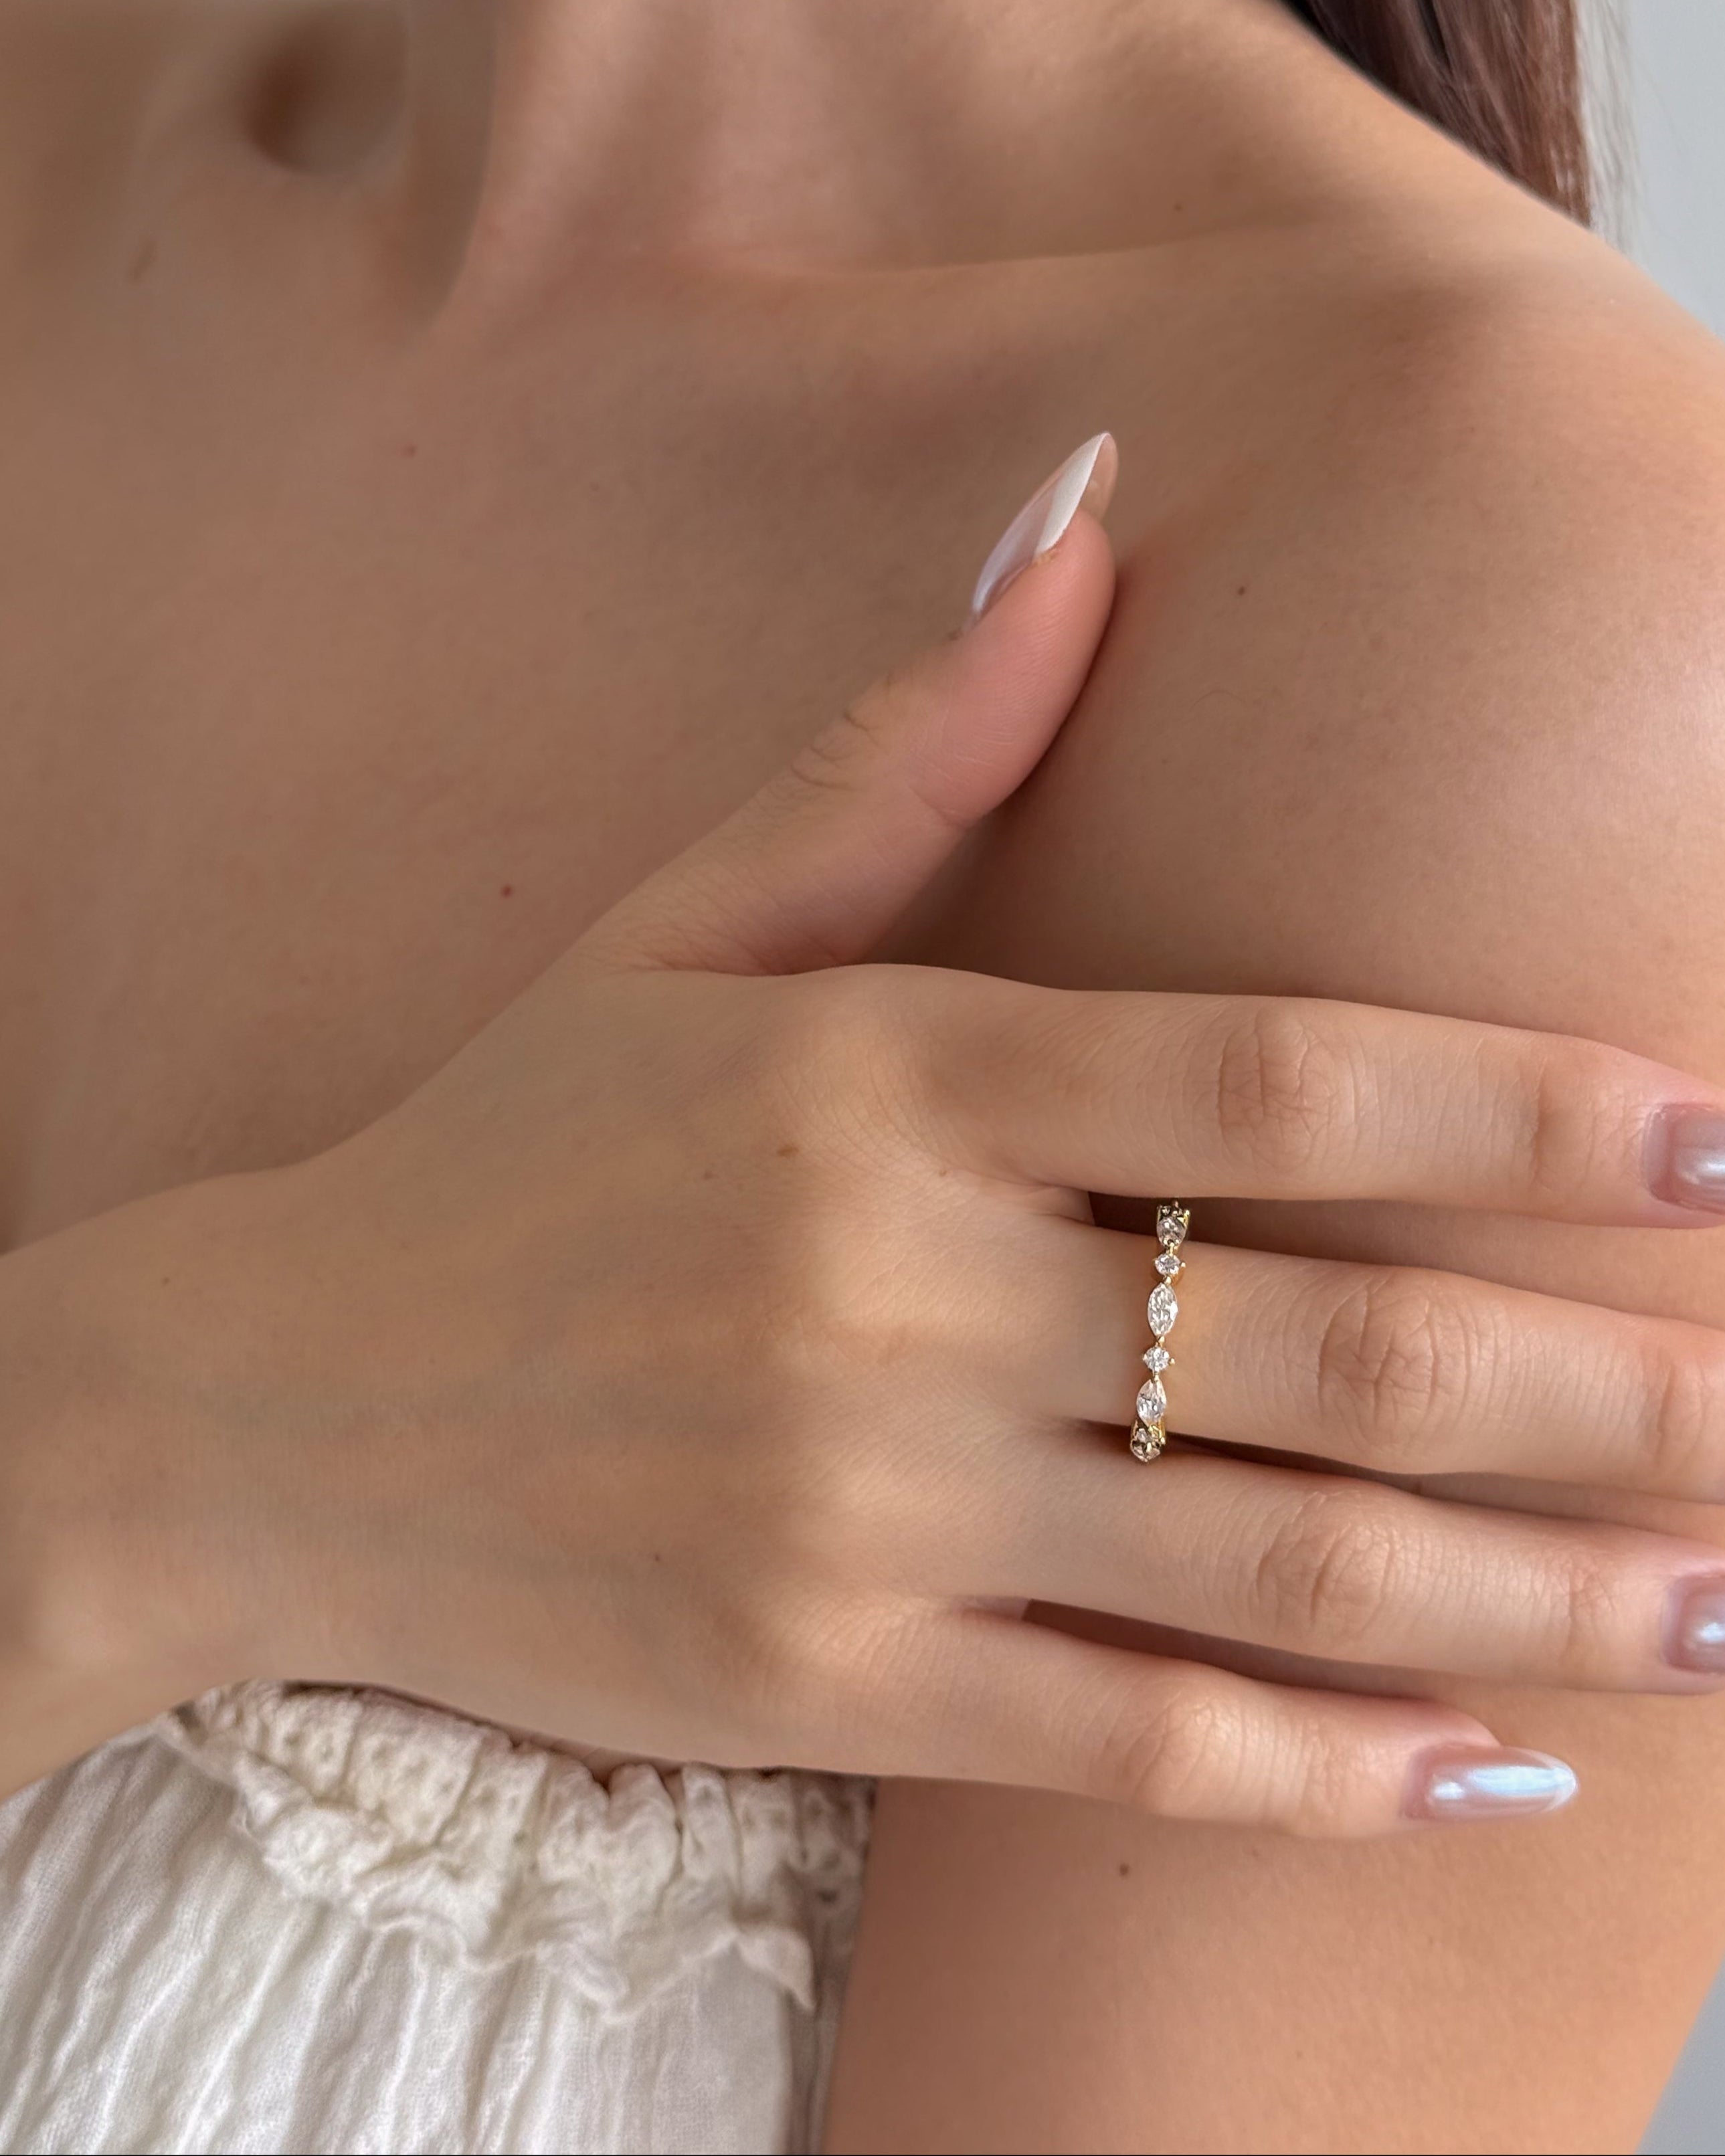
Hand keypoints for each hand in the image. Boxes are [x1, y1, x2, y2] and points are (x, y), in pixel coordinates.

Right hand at [32, 439, 1724, 1835]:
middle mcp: (895, 1299)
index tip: (1711, 1145)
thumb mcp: (680, 930)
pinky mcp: (823, 1686)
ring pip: (1269, 1572)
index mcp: (885, 1081)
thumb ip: (897, 751)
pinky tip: (1484, 1768)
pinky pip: (1128, 1749)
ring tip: (1718, 1614)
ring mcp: (863, 1512)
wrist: (273, 1403)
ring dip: (1530, 1605)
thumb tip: (1084, 521)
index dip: (1518, 1113)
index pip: (1270, 1080)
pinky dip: (1321, 1771)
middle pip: (1324, 1346)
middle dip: (1595, 1390)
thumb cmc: (507, 1149)